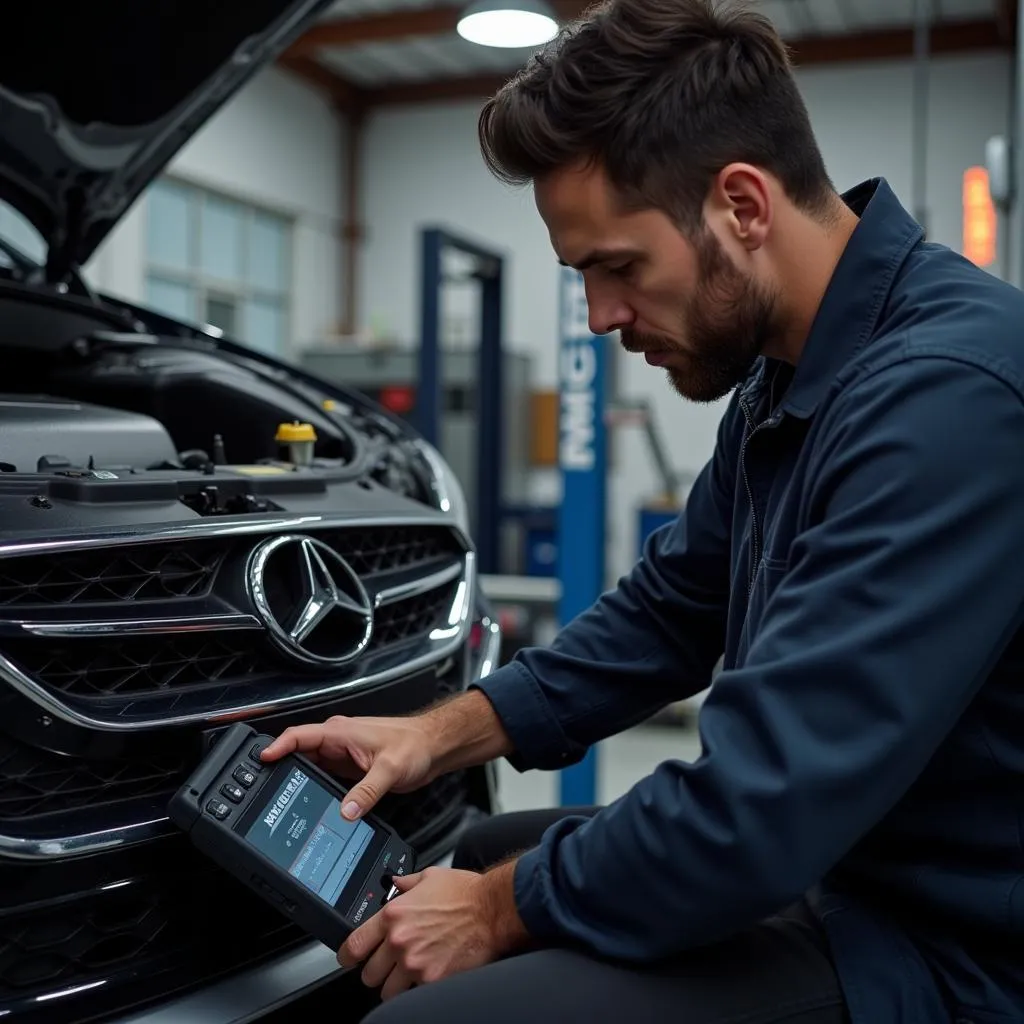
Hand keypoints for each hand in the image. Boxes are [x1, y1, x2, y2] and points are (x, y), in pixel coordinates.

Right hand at [259, 714, 435, 819]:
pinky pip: (323, 775)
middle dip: (280, 767)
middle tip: (263, 787)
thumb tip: (346, 812)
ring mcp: (341, 753)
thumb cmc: (415, 747)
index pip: (299, 736)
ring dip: (296, 778)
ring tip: (279, 798)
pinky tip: (308, 801)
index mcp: (341, 732)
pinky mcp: (348, 767)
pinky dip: (313, 786)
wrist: (432, 748)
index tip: (261, 760)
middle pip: (298, 752)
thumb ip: (367, 792)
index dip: (277, 747)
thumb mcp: (389, 769)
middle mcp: (337, 740)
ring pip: (309, 765)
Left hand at [339, 862, 528, 999]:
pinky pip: (413, 994)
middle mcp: (400, 941)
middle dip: (376, 970)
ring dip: (395, 984)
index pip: (354, 944)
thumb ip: (406, 883)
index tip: (348, 958)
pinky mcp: (432, 980)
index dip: (347, 955)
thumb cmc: (466, 893)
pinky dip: (418, 988)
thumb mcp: (431, 877)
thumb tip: (395, 883)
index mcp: (394, 915)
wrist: (493, 910)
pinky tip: (428, 975)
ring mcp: (415, 963)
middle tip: (387, 965)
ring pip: (387, 990)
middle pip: (369, 973)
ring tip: (407, 974)